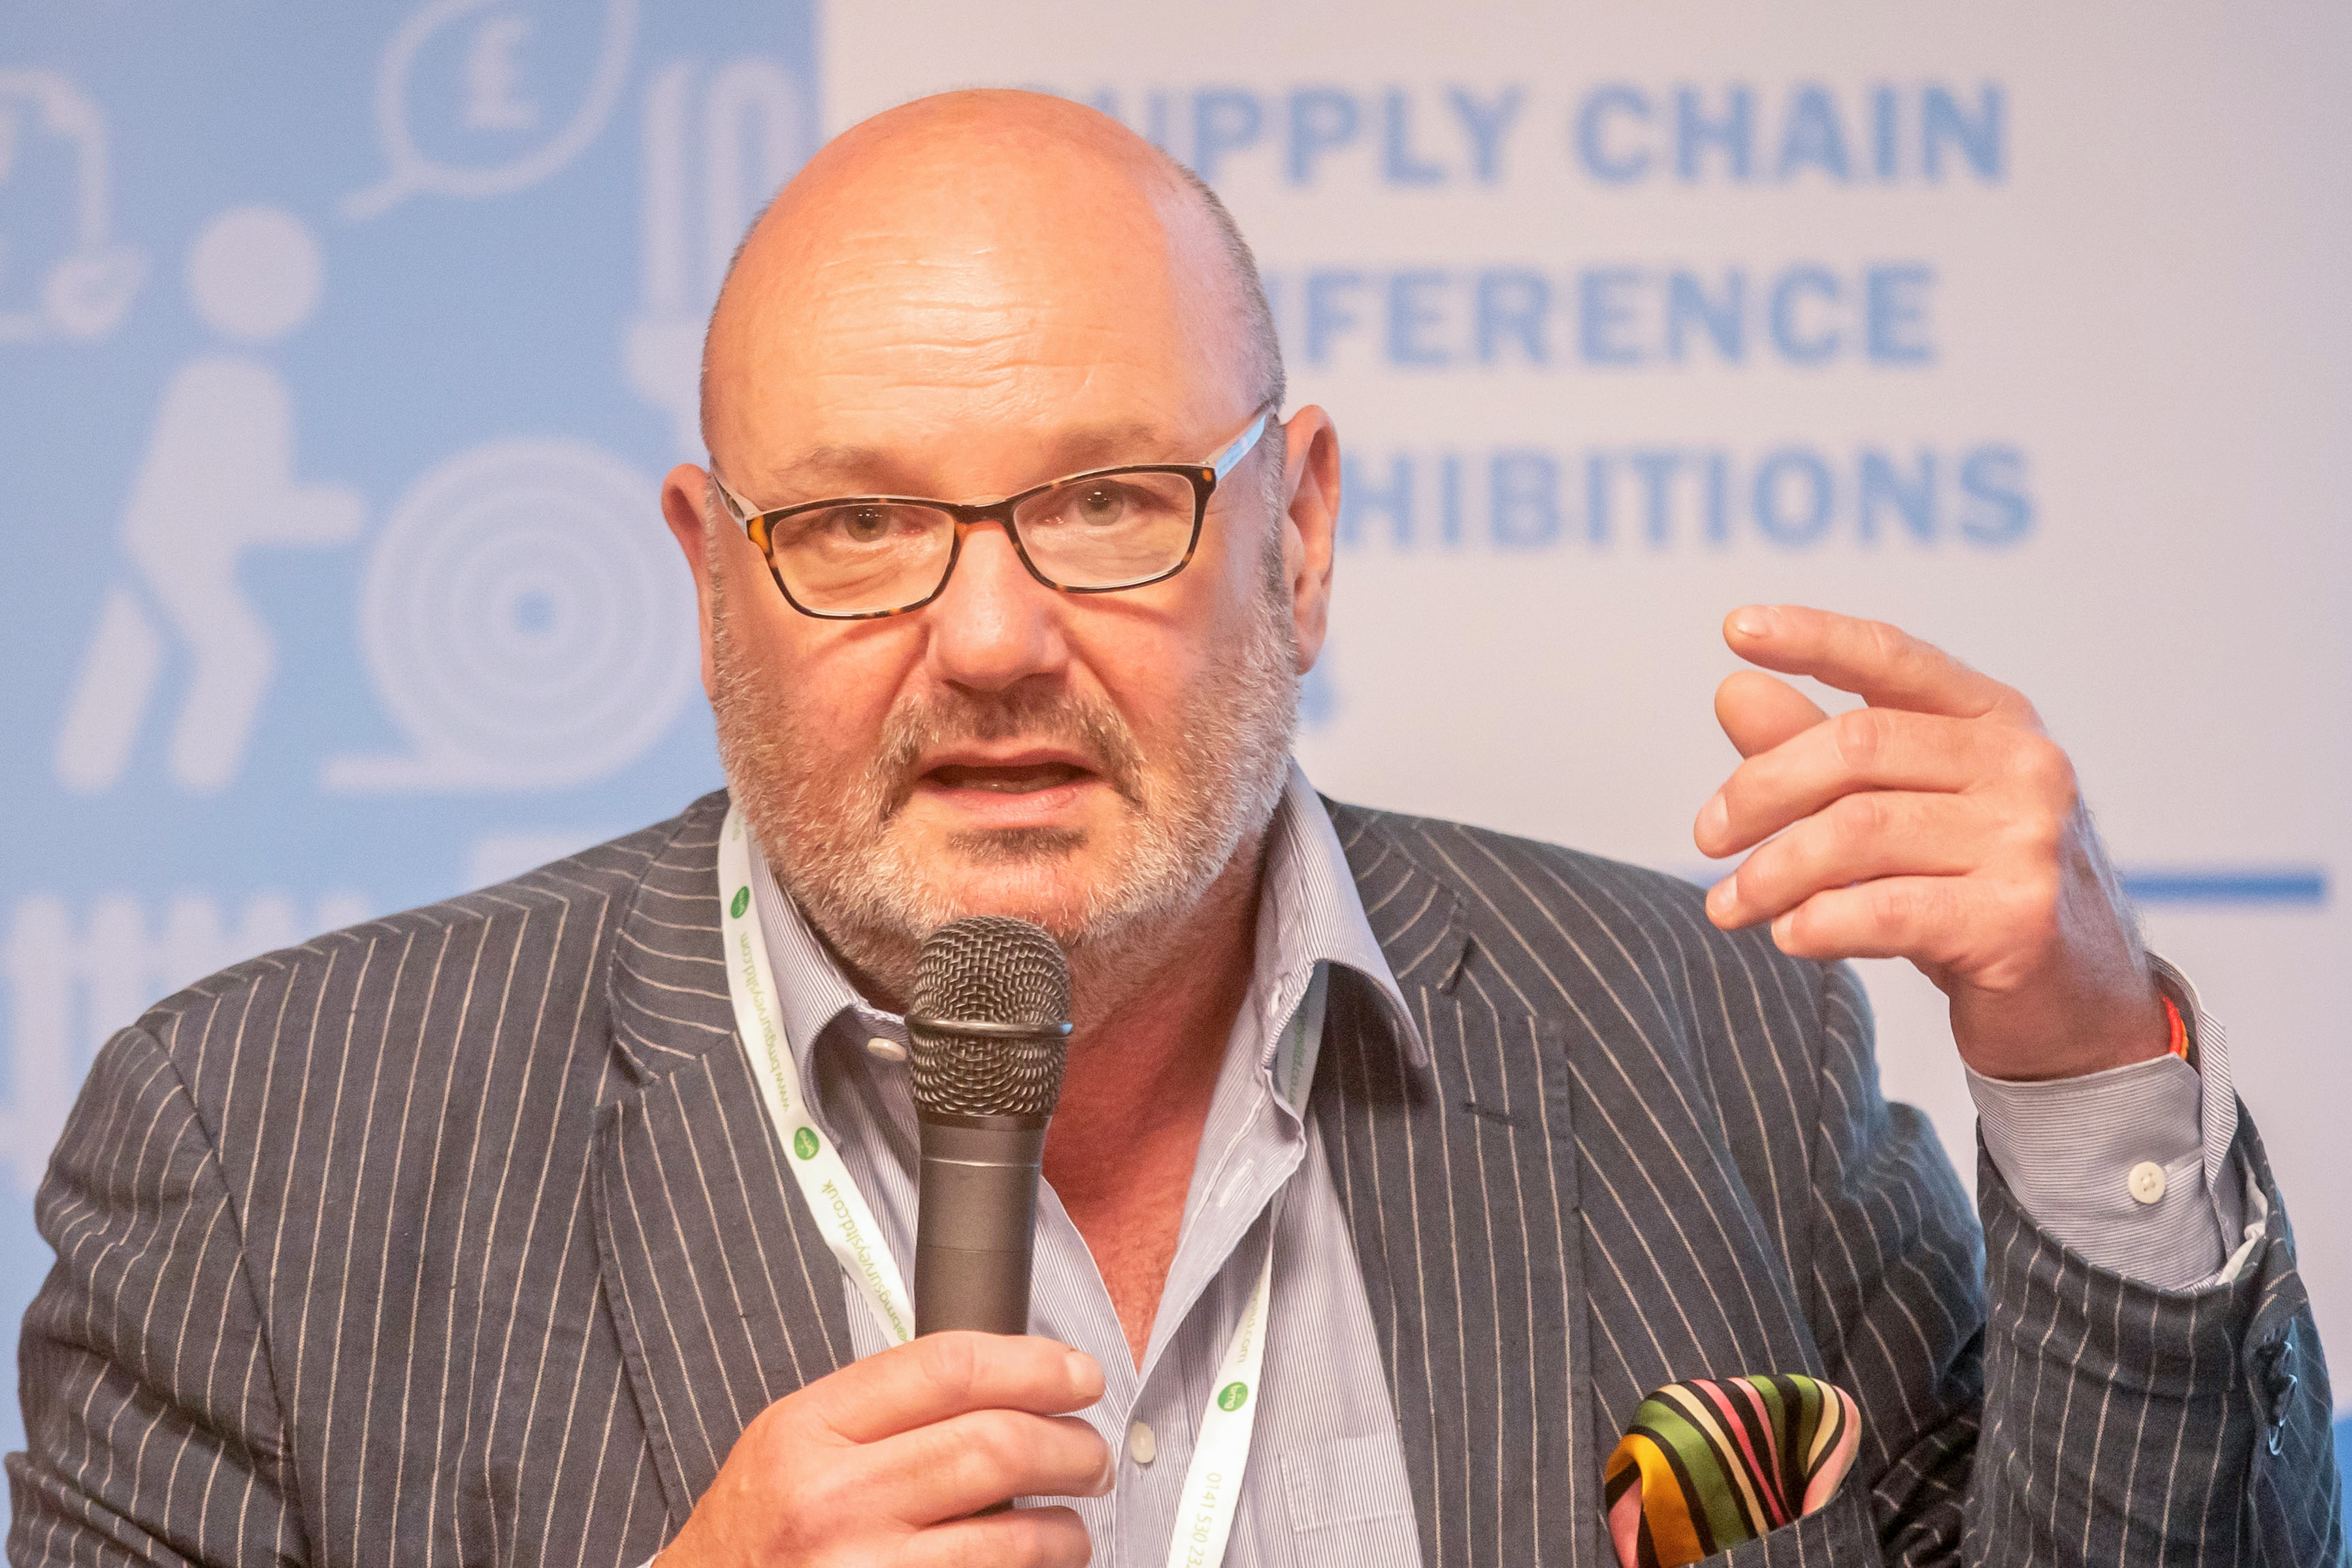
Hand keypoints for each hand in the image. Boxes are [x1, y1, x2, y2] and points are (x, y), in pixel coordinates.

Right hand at [655, 1332, 1110, 1567]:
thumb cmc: (754, 1537)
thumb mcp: (791, 1446)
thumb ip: (880, 1410)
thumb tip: (1001, 1386)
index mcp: (809, 1431)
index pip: (948, 1368)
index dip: (1033, 1364)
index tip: (1076, 1373)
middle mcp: (835, 1500)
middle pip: (994, 1445)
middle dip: (1070, 1446)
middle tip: (1092, 1452)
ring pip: (1012, 1535)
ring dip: (1066, 1529)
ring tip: (1073, 1523)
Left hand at [1694, 605, 2167, 1081]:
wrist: (2075, 1003)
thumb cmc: (1974, 890)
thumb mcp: (1902, 811)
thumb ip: (1822, 754)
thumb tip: (1733, 690)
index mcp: (1996, 718)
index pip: (1893, 657)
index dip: (1814, 637)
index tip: (1737, 629)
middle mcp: (2024, 764)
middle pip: (1856, 745)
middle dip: (1760, 790)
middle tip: (1707, 837)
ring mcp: (2029, 840)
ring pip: (1857, 831)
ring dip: (1770, 872)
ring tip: (1727, 906)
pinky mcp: (2019, 919)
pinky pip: (1884, 909)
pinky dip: (1817, 921)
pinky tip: (1788, 935)